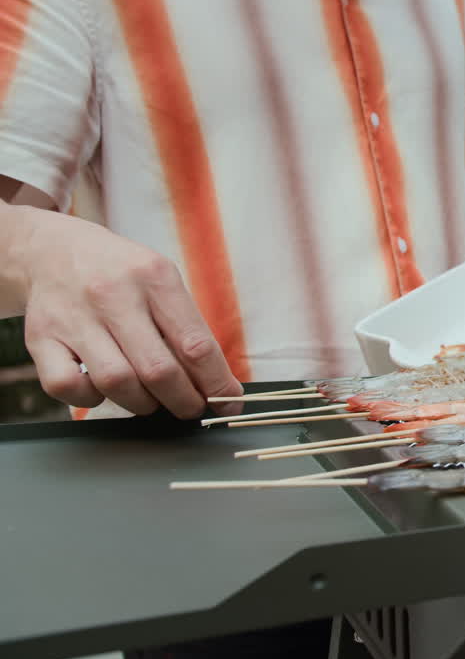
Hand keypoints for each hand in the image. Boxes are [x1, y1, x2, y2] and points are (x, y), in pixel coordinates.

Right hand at [1, 204, 242, 417]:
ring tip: (152, 400)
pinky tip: (103, 390)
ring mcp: (74, 317)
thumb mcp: (162, 280)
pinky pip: (67, 386)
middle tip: (192, 408)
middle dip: (184, 401)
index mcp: (154, 276)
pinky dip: (90, 399)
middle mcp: (113, 295)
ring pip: (116, 383)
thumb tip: (218, 383)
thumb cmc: (121, 273)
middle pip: (158, 370)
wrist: (52, 250)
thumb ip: (187, 326)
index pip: (195, 344)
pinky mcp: (40, 337)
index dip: (216, 382)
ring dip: (142, 404)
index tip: (229, 401)